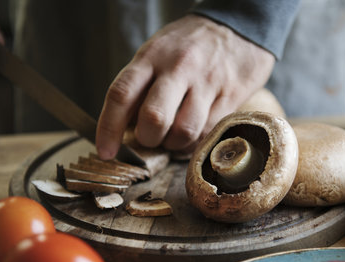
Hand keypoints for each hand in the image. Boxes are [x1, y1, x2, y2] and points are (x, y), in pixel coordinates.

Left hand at [95, 14, 274, 157]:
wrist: (239, 27)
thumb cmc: (189, 46)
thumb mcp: (157, 53)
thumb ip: (140, 87)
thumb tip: (123, 129)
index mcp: (152, 56)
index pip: (121, 94)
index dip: (109, 128)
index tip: (106, 152)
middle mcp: (178, 68)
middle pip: (153, 118)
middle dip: (148, 139)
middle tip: (151, 138)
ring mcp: (206, 82)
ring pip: (183, 131)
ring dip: (174, 145)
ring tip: (174, 136)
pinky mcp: (230, 96)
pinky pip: (207, 132)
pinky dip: (195, 142)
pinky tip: (193, 133)